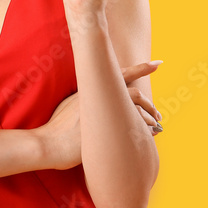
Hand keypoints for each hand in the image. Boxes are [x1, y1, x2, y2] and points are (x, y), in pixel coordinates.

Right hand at [36, 60, 162, 169]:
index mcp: (93, 89)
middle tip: (159, 114)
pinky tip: (150, 136)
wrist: (48, 143)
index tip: (158, 63)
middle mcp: (100, 96)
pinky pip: (134, 125)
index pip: (121, 73)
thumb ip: (85, 103)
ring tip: (156, 127)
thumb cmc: (56, 129)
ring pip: (136, 110)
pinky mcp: (108, 128)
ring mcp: (104, 112)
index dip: (141, 68)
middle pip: (134, 92)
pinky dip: (144, 130)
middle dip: (150, 103)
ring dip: (149, 118)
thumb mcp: (70, 107)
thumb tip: (94, 106)